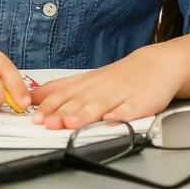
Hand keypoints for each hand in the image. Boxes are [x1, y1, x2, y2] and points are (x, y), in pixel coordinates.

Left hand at [30, 45, 184, 129]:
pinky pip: (130, 109)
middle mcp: (101, 89)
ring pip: (101, 105)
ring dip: (86, 115)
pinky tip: (112, 120)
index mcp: (87, 84)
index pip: (64, 95)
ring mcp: (121, 95)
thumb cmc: (119, 76)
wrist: (157, 64)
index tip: (35, 117)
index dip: (49, 107)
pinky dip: (121, 115)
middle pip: (79, 102)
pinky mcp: (141, 102)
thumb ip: (61, 88)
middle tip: (48, 124)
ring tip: (73, 124)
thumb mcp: (87, 78)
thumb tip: (32, 97)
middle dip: (62, 114)